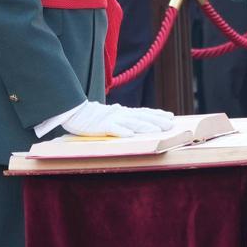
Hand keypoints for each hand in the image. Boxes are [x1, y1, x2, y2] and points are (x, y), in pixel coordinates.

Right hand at [60, 100, 174, 137]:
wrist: (75, 112)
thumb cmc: (94, 116)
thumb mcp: (113, 115)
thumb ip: (125, 119)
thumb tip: (137, 126)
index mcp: (124, 112)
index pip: (144, 112)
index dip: (157, 114)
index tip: (170, 116)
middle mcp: (121, 113)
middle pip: (142, 117)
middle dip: (157, 120)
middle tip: (170, 124)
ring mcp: (112, 119)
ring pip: (131, 122)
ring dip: (144, 126)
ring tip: (156, 130)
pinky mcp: (102, 125)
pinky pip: (113, 129)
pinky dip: (121, 131)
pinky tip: (130, 135)